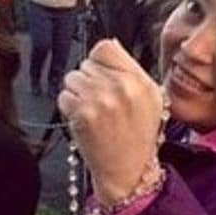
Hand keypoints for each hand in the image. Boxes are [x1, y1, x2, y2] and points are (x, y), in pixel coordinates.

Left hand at [58, 38, 164, 204]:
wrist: (128, 170)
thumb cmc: (139, 135)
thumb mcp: (151, 97)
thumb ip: (131, 69)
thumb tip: (109, 44)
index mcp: (140, 80)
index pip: (105, 47)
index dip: (99, 60)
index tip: (102, 72)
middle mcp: (121, 87)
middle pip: (86, 64)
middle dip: (89, 79)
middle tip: (100, 100)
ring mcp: (100, 100)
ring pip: (72, 79)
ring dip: (77, 93)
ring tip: (92, 109)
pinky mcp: (82, 115)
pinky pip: (64, 96)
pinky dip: (69, 107)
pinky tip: (84, 119)